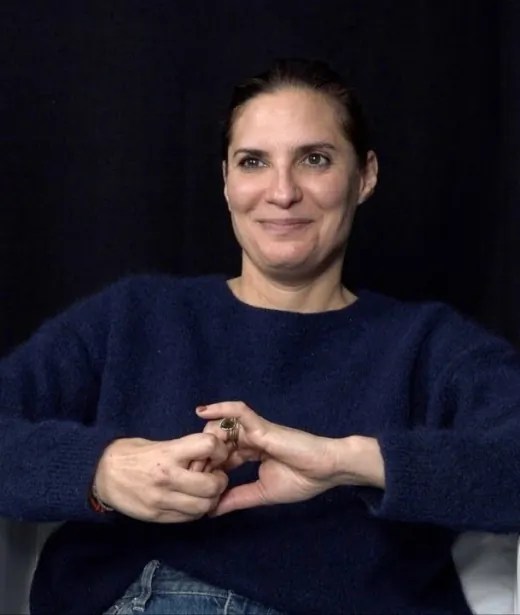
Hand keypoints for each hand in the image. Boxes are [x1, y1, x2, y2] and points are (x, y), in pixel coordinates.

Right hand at [93, 434, 228, 522]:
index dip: (219, 449)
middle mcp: (168, 478)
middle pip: (212, 485)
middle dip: (220, 480)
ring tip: (204, 491)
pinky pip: (189, 518)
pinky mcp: (158, 517)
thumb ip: (184, 449)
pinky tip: (191, 501)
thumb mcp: (158, 444)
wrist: (99, 475)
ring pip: (204, 507)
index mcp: (168, 453)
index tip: (217, 452)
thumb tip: (210, 453)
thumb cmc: (130, 453)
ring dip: (211, 499)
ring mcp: (163, 501)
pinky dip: (196, 511)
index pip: (208, 446)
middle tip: (215, 476)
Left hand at [196, 402, 383, 515]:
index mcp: (250, 452)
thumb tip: (210, 511)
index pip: (220, 455)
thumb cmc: (301, 480)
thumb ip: (237, 498)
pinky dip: (221, 408)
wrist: (326, 470)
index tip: (193, 482)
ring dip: (207, 439)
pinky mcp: (261, 426)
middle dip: (201, 454)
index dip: (206, 465)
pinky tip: (203, 411)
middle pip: (216, 438)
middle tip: (190, 471)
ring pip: (222, 425)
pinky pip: (238, 412)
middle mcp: (249, 438)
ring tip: (198, 458)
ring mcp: (254, 430)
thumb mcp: (262, 493)